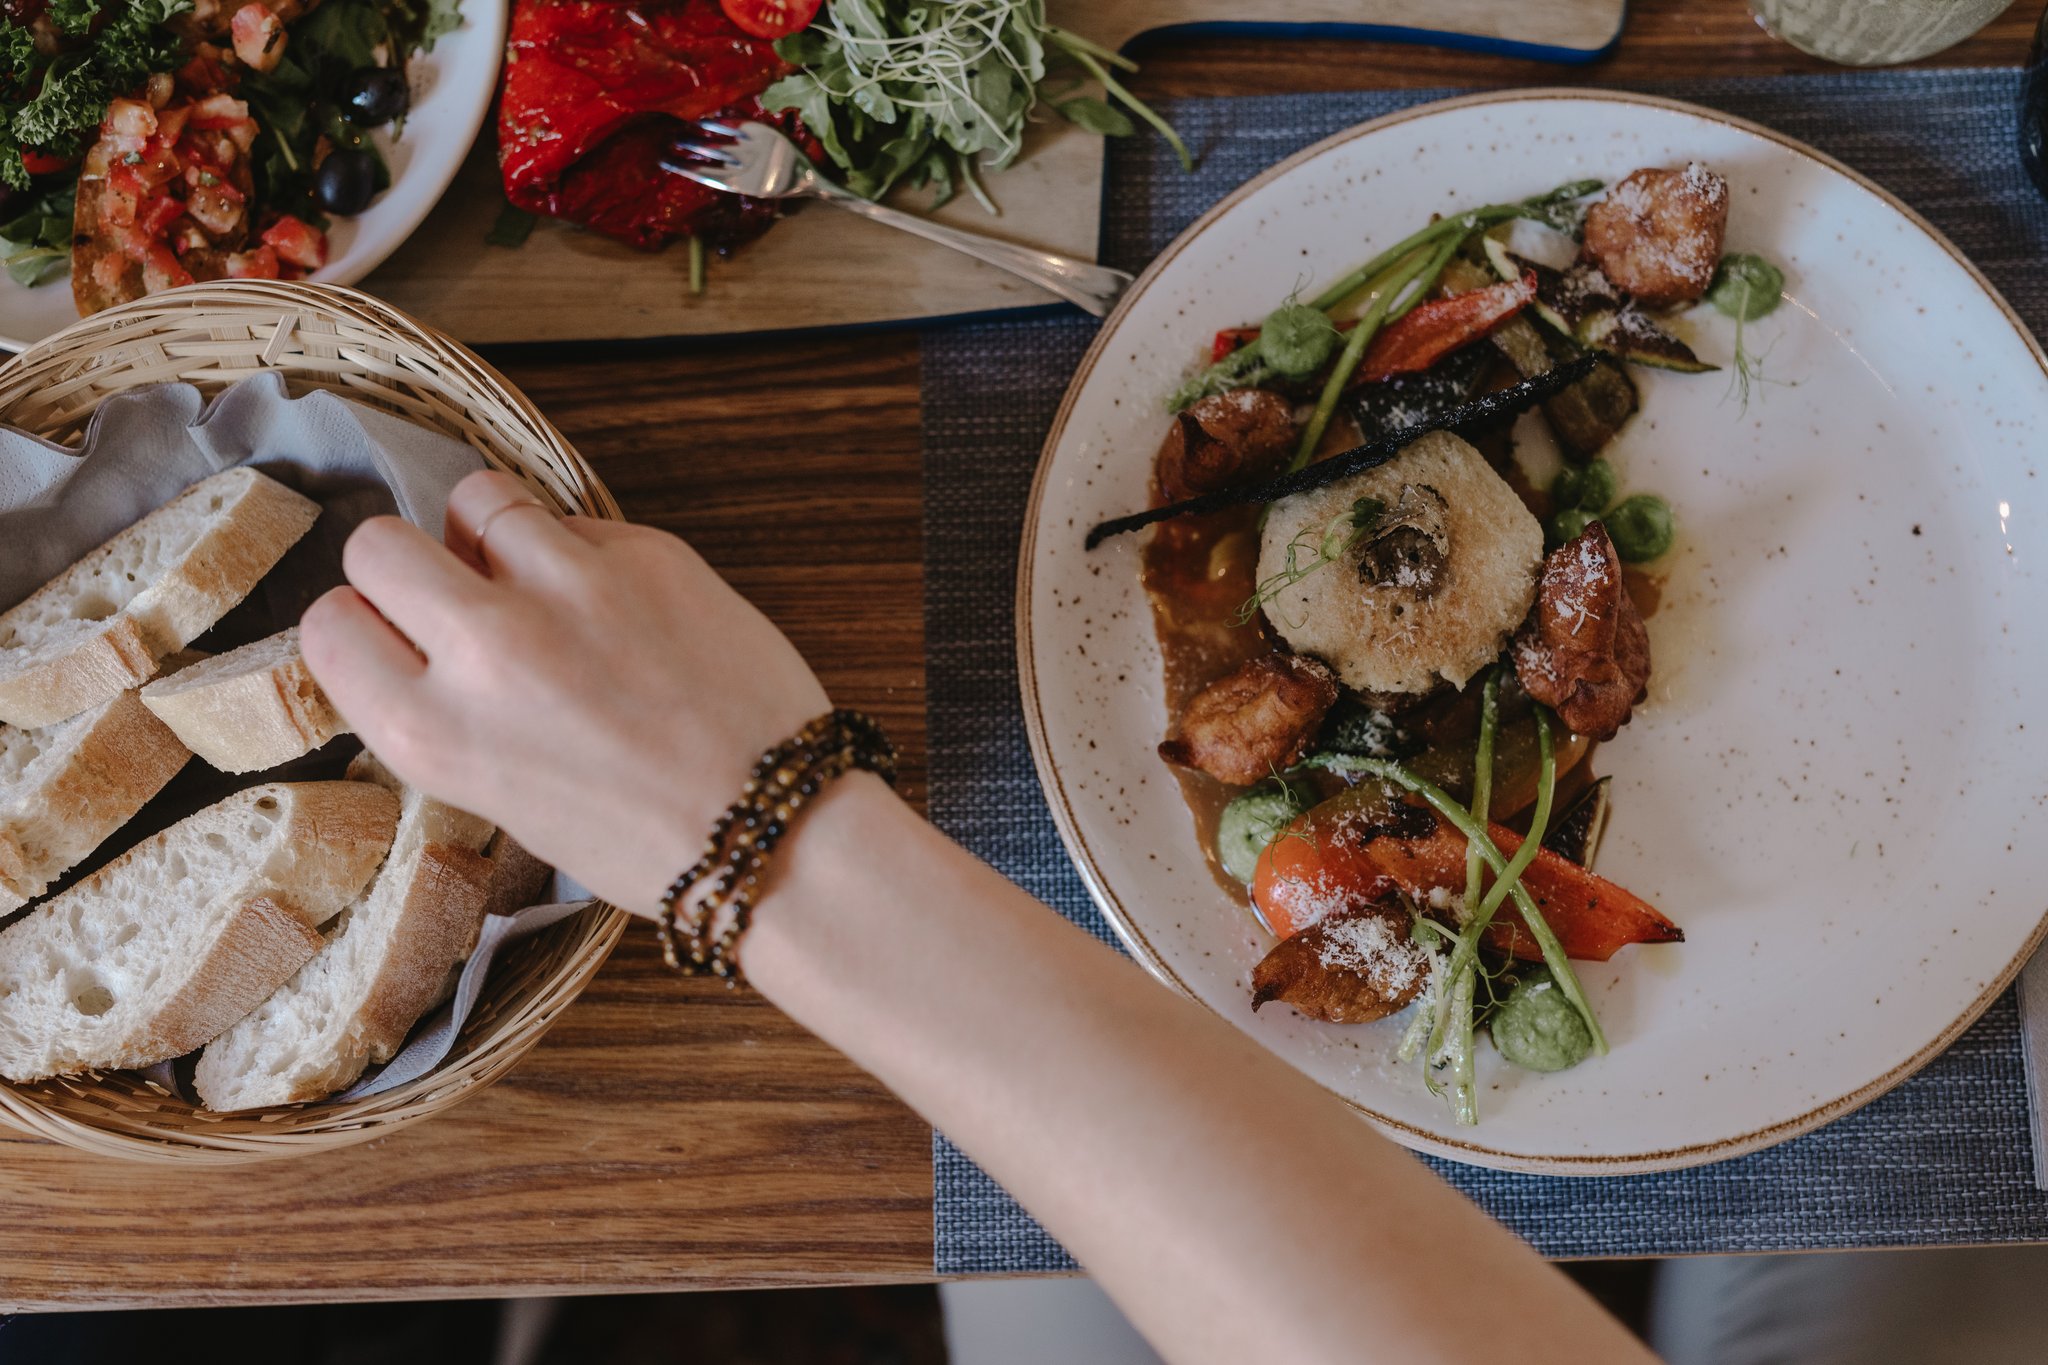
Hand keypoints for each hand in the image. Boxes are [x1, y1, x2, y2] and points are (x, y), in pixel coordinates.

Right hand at [301, 469, 830, 914]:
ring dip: (493, 535)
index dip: (364, 626)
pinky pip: (571, 518)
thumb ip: (445, 712)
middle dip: (409, 565)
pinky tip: (616, 606)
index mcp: (435, 737)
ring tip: (534, 583)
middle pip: (380, 544)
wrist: (775, 828)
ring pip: (475, 498)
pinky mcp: (645, 554)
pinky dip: (580, 551)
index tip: (395, 635)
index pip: (330, 627)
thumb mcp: (503, 800)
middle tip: (455, 595)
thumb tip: (412, 630)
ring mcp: (569, 591)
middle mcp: (488, 653)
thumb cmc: (643, 837)